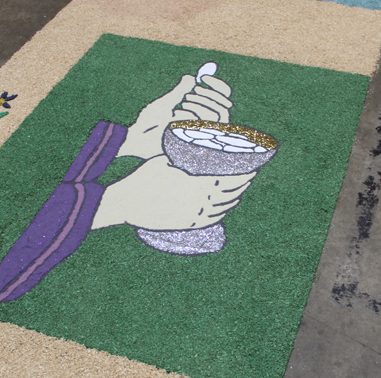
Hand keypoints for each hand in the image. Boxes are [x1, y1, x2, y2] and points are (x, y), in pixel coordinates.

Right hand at [92, 155, 255, 230]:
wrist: (128, 202)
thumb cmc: (145, 176)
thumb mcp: (168, 159)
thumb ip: (188, 157)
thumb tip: (202, 150)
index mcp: (198, 183)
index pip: (230, 178)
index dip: (244, 172)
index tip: (252, 164)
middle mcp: (201, 201)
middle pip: (231, 193)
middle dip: (243, 183)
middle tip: (249, 174)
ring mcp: (195, 215)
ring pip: (224, 207)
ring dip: (235, 197)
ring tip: (240, 190)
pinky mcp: (188, 224)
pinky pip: (212, 219)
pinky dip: (223, 212)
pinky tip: (225, 207)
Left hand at [117, 74, 232, 159]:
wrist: (138, 136)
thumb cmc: (149, 121)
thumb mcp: (166, 102)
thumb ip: (180, 91)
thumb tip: (192, 77)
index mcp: (196, 115)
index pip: (221, 101)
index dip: (218, 87)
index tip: (203, 77)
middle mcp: (200, 125)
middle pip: (225, 107)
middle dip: (212, 93)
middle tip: (195, 88)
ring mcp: (198, 134)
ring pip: (218, 114)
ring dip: (203, 102)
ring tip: (182, 102)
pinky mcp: (194, 140)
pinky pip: (206, 123)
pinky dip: (193, 112)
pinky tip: (176, 113)